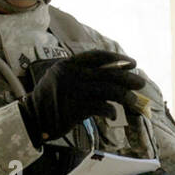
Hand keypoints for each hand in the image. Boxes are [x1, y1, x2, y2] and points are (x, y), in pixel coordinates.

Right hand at [17, 51, 145, 146]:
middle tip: (141, 82)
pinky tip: (114, 114)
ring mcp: (73, 91)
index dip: (117, 58)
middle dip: (127, 78)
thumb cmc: (51, 98)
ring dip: (125, 96)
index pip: (97, 56)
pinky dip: (111, 111)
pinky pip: (101, 108)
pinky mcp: (75, 109)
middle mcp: (71, 75)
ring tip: (134, 100)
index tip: (132, 62)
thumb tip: (113, 74)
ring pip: (108, 90)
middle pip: (107, 74)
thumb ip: (81, 73)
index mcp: (68, 64)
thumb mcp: (61, 77)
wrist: (33, 118)